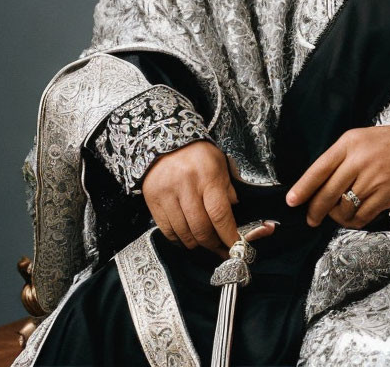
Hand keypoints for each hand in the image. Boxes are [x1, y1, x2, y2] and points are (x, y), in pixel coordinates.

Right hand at [141, 140, 275, 256]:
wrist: (164, 140)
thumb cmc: (197, 154)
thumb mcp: (220, 163)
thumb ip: (229, 187)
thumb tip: (235, 210)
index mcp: (207, 175)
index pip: (220, 213)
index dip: (229, 235)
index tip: (236, 246)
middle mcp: (186, 185)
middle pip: (201, 228)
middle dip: (214, 244)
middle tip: (222, 248)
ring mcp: (167, 194)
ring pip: (184, 233)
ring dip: (197, 244)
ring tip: (205, 243)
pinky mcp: (153, 201)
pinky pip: (167, 231)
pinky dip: (179, 239)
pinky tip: (187, 236)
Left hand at [285, 123, 389, 228]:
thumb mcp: (366, 139)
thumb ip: (345, 157)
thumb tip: (322, 183)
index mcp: (350, 143)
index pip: (318, 168)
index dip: (302, 188)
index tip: (291, 201)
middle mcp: (359, 160)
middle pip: (327, 193)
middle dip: (315, 210)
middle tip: (311, 218)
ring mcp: (373, 179)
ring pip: (343, 208)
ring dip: (337, 217)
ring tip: (339, 215)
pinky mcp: (386, 196)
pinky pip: (361, 216)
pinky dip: (354, 222)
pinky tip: (355, 218)